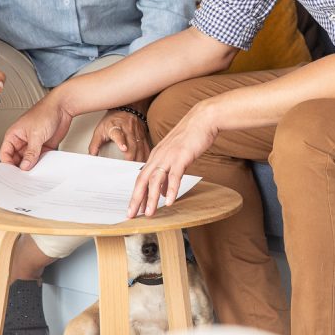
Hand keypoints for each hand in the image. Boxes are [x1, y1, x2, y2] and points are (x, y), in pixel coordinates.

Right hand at [0, 98, 72, 169]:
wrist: (63, 108)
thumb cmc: (45, 112)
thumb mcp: (35, 134)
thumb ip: (30, 152)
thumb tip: (25, 166)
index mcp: (13, 136)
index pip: (5, 154)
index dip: (8, 165)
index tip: (14, 174)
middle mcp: (22, 141)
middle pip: (16, 160)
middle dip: (20, 168)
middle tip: (25, 177)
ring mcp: (33, 145)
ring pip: (28, 161)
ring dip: (32, 167)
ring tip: (35, 173)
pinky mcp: (44, 147)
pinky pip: (40, 159)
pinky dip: (42, 165)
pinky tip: (44, 168)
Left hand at [88, 109, 151, 161]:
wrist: (128, 108)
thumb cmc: (113, 119)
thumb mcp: (100, 129)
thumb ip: (95, 144)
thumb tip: (91, 155)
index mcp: (116, 127)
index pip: (118, 134)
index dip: (121, 142)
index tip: (123, 148)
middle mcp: (128, 130)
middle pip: (132, 144)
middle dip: (131, 156)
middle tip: (128, 166)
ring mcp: (137, 133)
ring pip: (140, 147)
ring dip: (138, 159)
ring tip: (136, 168)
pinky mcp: (143, 136)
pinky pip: (146, 148)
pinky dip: (146, 156)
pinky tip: (144, 163)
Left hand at [126, 103, 216, 217]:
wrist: (203, 119)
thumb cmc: (190, 137)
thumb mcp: (175, 156)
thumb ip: (167, 174)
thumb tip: (162, 192)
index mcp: (156, 156)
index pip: (141, 178)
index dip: (136, 194)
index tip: (133, 209)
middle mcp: (158, 156)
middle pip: (142, 181)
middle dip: (136, 199)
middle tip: (131, 215)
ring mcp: (169, 156)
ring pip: (155, 180)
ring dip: (151, 199)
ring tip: (150, 213)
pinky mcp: (181, 156)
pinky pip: (174, 176)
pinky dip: (171, 190)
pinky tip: (169, 202)